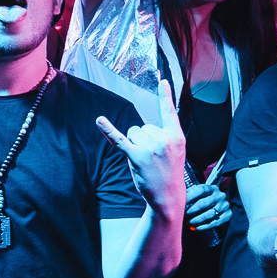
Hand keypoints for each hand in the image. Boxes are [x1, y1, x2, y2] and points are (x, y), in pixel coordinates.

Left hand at [95, 79, 187, 221]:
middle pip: (143, 126)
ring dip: (134, 145)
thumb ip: (165, 136)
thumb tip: (140, 129)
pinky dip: (108, 130)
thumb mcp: (176, 152)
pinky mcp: (136, 156)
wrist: (168, 196)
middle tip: (153, 158)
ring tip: (145, 161)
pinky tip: (99, 121)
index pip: (170, 112)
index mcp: (176, 136)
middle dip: (143, 140)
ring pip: (132, 132)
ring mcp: (150, 147)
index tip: (163, 81)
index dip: (166, 96)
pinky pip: (119, 139)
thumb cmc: (169, 174)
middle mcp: (164, 139)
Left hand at [185, 180, 232, 233]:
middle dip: (191, 211)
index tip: (180, 203)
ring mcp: (225, 206)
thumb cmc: (209, 200)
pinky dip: (204, 227)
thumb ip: (194, 194)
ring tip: (188, 222)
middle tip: (183, 215)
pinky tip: (196, 228)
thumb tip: (179, 200)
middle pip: (203, 203)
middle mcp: (220, 196)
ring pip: (208, 215)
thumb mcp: (204, 194)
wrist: (225, 206)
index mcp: (213, 188)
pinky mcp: (228, 215)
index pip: (200, 190)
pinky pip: (214, 223)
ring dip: (196, 220)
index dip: (190, 197)